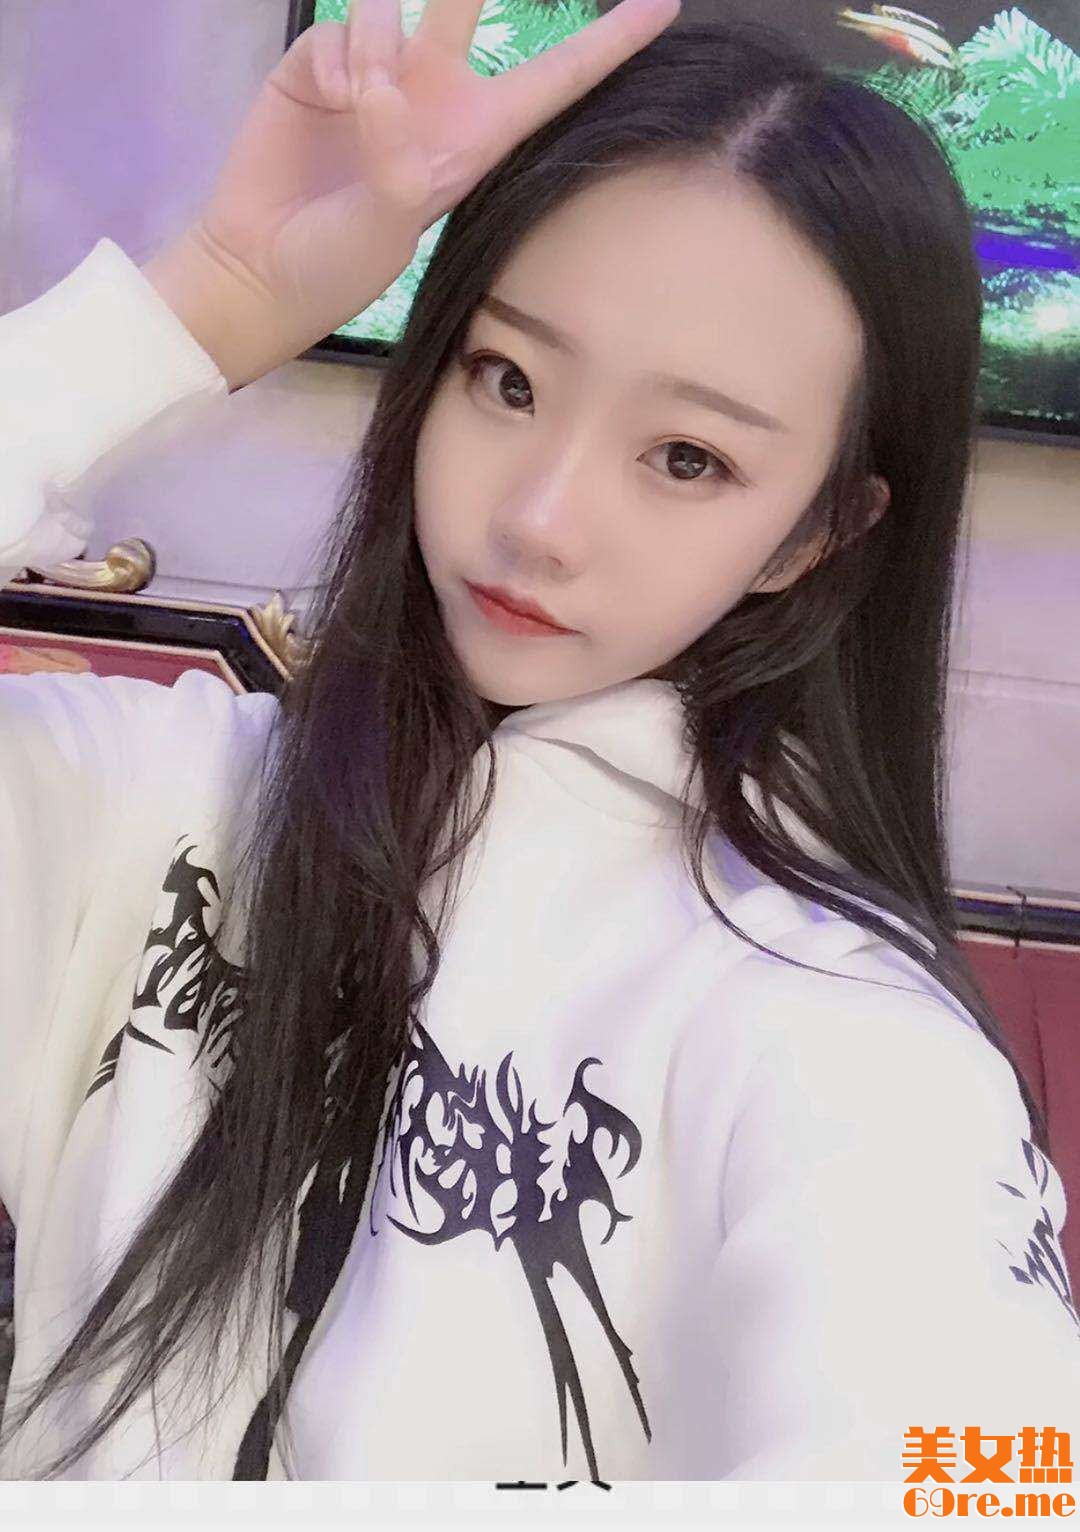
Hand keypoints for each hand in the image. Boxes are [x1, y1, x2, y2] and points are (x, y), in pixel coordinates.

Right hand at [171, 0, 680, 382]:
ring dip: (377, 44)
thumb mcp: (387, 229)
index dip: (608, 41)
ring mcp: (376, 71)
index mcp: (474, 138)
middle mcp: (432, 93)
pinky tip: (324, 99)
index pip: (554, 80)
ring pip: (392, 9)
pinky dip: (335, 61)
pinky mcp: (321, 61)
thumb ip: (395, 158)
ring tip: (355, 106)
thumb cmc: (337, 265)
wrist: (255, 265)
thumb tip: (381, 81)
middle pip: (472, 2)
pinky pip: (340, 29)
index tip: (664, 2)